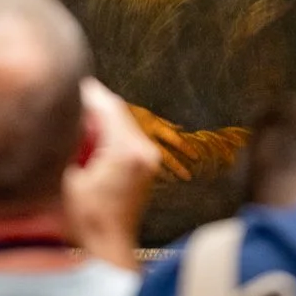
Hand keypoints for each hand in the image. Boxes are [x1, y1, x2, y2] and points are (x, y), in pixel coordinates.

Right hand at [64, 81, 163, 268]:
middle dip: (82, 105)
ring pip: (113, 125)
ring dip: (88, 122)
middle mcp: (143, 152)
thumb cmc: (80, 229)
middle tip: (53, 101)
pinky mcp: (138, 173)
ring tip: (59, 123)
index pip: (104, 102)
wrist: (102, 263)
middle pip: (111, 111)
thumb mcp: (58, 182)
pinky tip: (72, 148)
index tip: (56, 83)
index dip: (78, 91)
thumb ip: (54, 145)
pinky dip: (95, 138)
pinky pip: (115, 141)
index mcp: (127, 150)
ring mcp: (144, 163)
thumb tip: (40, 118)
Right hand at [127, 105, 250, 179]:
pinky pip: (139, 170)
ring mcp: (134, 150)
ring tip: (173, 181)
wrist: (99, 117)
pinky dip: (148, 175)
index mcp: (153, 125)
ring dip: (165, 174)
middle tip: (188, 177)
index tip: (196, 158)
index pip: (175, 139)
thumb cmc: (126, 113)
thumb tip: (181, 129)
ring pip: (153, 166)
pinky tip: (153, 182)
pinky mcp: (124, 159)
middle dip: (178, 168)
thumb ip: (165, 123)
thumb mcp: (147, 115)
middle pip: (166, 157)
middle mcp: (146, 138)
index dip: (187, 149)